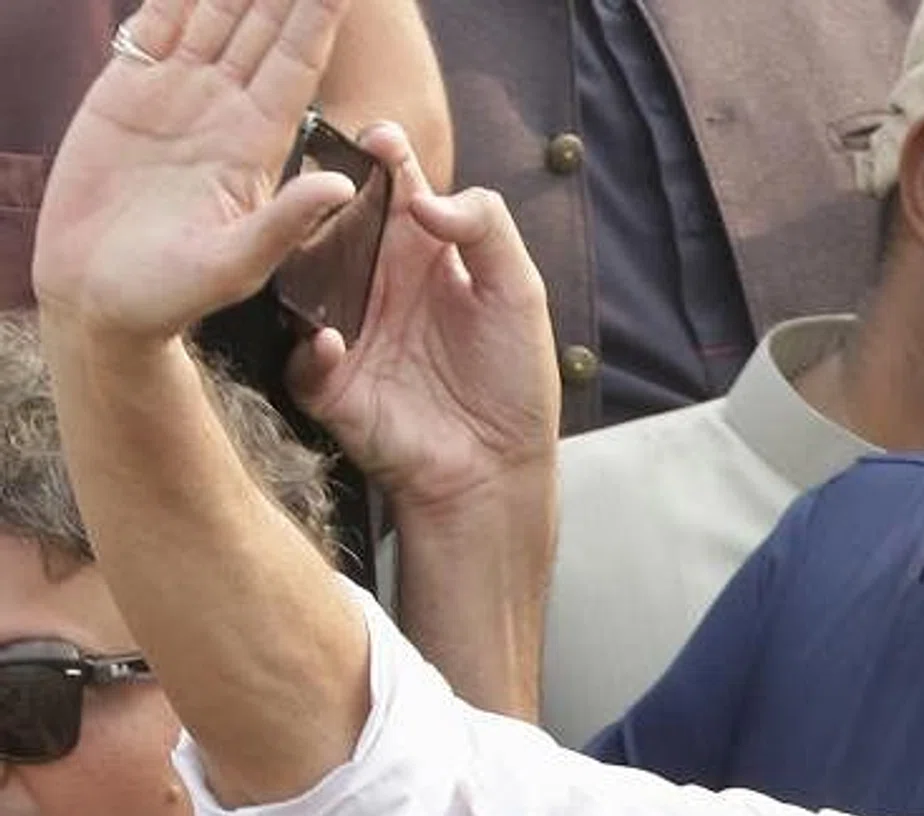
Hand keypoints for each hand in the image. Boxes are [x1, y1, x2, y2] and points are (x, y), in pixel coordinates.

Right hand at [33, 0, 354, 339]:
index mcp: (259, 142)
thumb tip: (342, 186)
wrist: (100, 298)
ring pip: (216, 14)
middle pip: (263, 24)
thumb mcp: (237, 264)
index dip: (319, 15)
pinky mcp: (125, 92)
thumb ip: (285, 222)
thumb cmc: (172, 294)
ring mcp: (177, 94)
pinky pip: (155, 26)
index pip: (298, 61)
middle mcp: (225, 108)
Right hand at [287, 123, 558, 513]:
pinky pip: (303, 356)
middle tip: (324, 177)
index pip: (394, 188)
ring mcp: (350, 330)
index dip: (382, 156)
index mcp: (425, 254)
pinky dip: (312, 347)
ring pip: (303, 280)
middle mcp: (378, 283)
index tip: (378, 138)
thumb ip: (486, 228)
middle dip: (325, 194)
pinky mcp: (331, 383)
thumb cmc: (514, 379)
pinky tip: (333, 340)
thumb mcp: (519, 292)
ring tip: (311, 243)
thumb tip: (423, 198)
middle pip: (337, 222)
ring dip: (302, 261)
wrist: (497, 467)